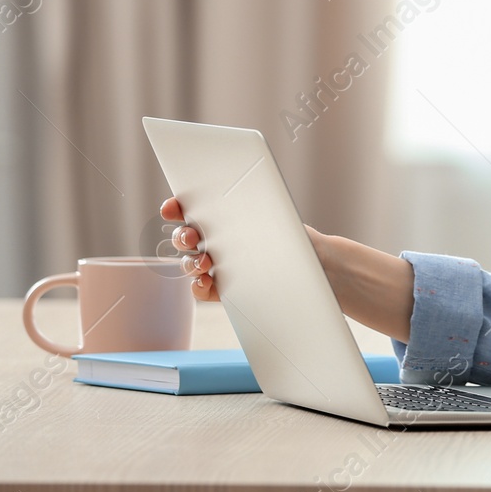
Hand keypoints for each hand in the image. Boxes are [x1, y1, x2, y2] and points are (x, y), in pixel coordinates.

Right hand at [162, 196, 329, 304]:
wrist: (318, 266)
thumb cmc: (296, 234)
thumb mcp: (279, 217)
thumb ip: (257, 207)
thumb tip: (239, 202)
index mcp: (223, 216)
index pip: (191, 209)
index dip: (176, 207)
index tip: (171, 208)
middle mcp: (216, 239)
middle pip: (186, 237)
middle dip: (183, 236)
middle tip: (192, 236)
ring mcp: (217, 265)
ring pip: (191, 263)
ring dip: (191, 262)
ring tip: (205, 262)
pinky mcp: (224, 288)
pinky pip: (201, 289)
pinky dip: (199, 286)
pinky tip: (206, 282)